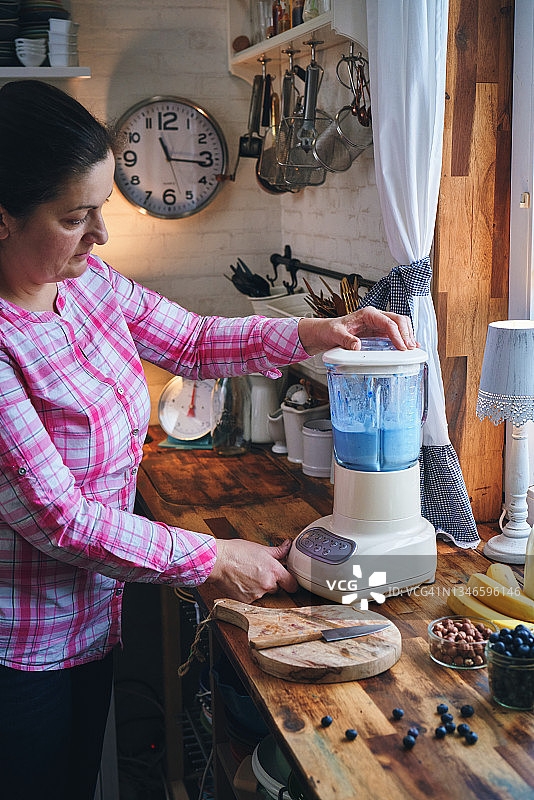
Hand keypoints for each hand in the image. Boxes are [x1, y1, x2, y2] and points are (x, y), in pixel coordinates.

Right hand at [203, 539, 297, 602]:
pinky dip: (248, 592)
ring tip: (247, 575)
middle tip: (259, 572)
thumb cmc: (236, 552)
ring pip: (263, 593)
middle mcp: (268, 584)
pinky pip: (252, 598)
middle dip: (271, 582)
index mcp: (274, 570)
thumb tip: (288, 546)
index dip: (291, 583)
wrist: (217, 561)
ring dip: (259, 587)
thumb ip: (277, 551)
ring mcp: (257, 594)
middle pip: (276, 588)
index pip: (292, 584)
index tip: (289, 582)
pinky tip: (241, 582)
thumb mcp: (260, 548)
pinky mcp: (246, 600)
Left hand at [297, 306, 416, 355]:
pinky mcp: (379, 331)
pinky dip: (403, 337)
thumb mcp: (335, 334)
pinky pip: (395, 331)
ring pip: (400, 324)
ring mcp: (378, 323)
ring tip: (412, 348)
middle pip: (399, 320)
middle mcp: (375, 316)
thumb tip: (356, 346)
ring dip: (407, 335)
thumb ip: (345, 340)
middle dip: (406, 334)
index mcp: (367, 314)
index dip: (397, 334)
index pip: (388, 322)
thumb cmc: (331, 330)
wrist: (327, 331)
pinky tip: (410, 346)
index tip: (401, 347)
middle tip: (409, 349)